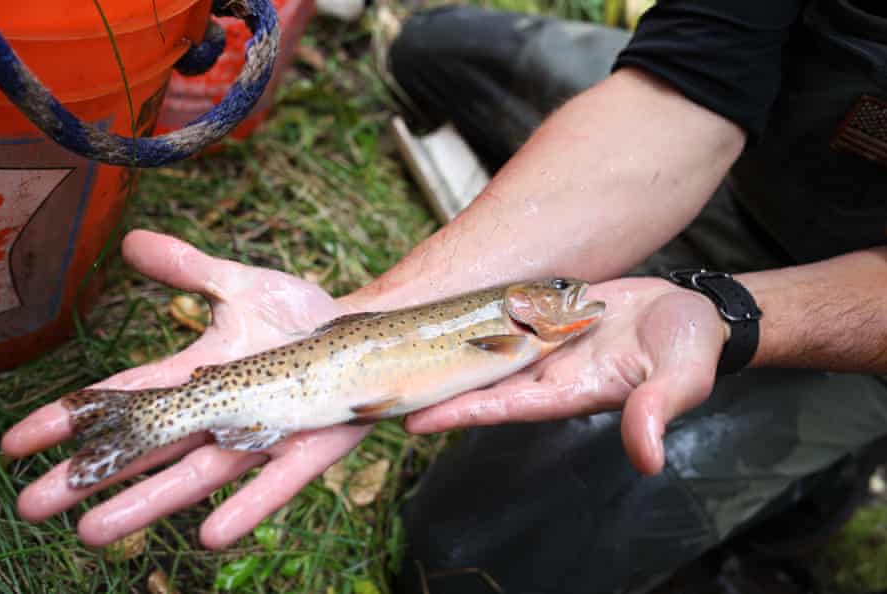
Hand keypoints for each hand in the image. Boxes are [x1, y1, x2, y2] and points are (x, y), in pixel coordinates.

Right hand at [1, 230, 370, 548]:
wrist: (363, 332)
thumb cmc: (299, 315)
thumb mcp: (240, 285)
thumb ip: (188, 269)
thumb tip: (129, 241)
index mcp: (198, 375)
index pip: (125, 397)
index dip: (72, 417)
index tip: (17, 442)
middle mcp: (219, 413)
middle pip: (147, 448)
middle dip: (92, 475)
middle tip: (34, 504)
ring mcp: (260, 434)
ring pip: (196, 475)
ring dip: (148, 502)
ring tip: (94, 532)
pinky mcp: (304, 446)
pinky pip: (272, 481)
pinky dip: (245, 506)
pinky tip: (209, 534)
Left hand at [403, 277, 728, 474]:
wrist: (694, 314)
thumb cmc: (690, 348)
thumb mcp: (680, 378)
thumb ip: (656, 411)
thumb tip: (647, 458)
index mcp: (571, 392)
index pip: (505, 406)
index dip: (461, 413)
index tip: (414, 421)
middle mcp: (547, 372)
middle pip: (480, 381)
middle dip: (434, 387)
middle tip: (380, 388)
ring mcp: (544, 344)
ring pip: (483, 348)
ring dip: (443, 352)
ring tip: (394, 350)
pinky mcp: (547, 317)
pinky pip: (501, 319)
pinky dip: (470, 320)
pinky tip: (438, 316)